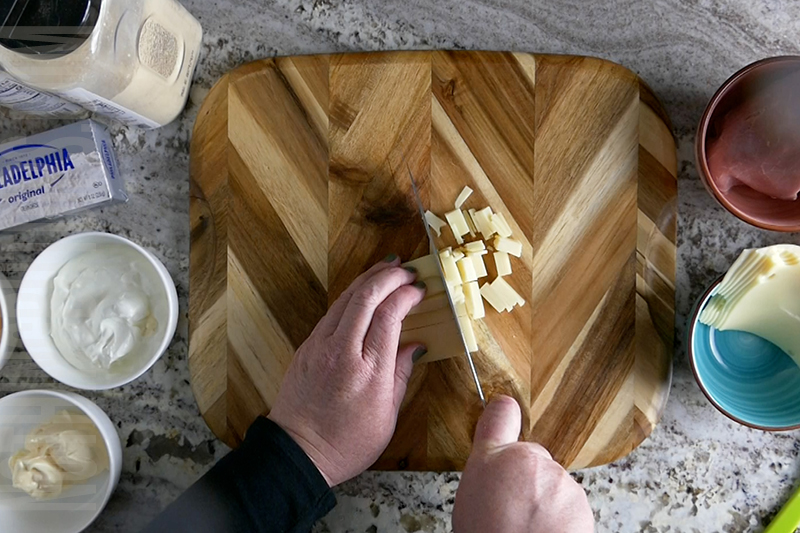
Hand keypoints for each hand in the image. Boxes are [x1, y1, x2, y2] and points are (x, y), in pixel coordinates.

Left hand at [267, 255, 426, 485]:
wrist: (298, 452)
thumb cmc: (346, 442)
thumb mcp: (387, 414)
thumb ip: (401, 373)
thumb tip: (414, 345)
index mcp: (369, 370)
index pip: (390, 315)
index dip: (406, 295)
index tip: (419, 290)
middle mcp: (342, 351)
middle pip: (366, 297)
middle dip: (389, 276)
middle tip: (407, 269)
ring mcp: (320, 346)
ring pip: (345, 298)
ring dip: (368, 279)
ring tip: (387, 268)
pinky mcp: (306, 347)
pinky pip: (331, 312)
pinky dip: (350, 296)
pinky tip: (362, 293)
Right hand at [453, 396, 594, 532]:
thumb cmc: (488, 532)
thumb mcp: (468, 495)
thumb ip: (484, 463)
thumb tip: (494, 443)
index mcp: (498, 456)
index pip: (502, 416)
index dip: (503, 415)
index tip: (504, 408)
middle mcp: (533, 461)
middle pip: (532, 463)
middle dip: (526, 481)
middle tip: (508, 509)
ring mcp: (561, 482)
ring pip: (553, 486)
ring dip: (545, 502)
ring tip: (525, 527)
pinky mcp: (582, 504)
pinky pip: (569, 507)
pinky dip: (561, 520)